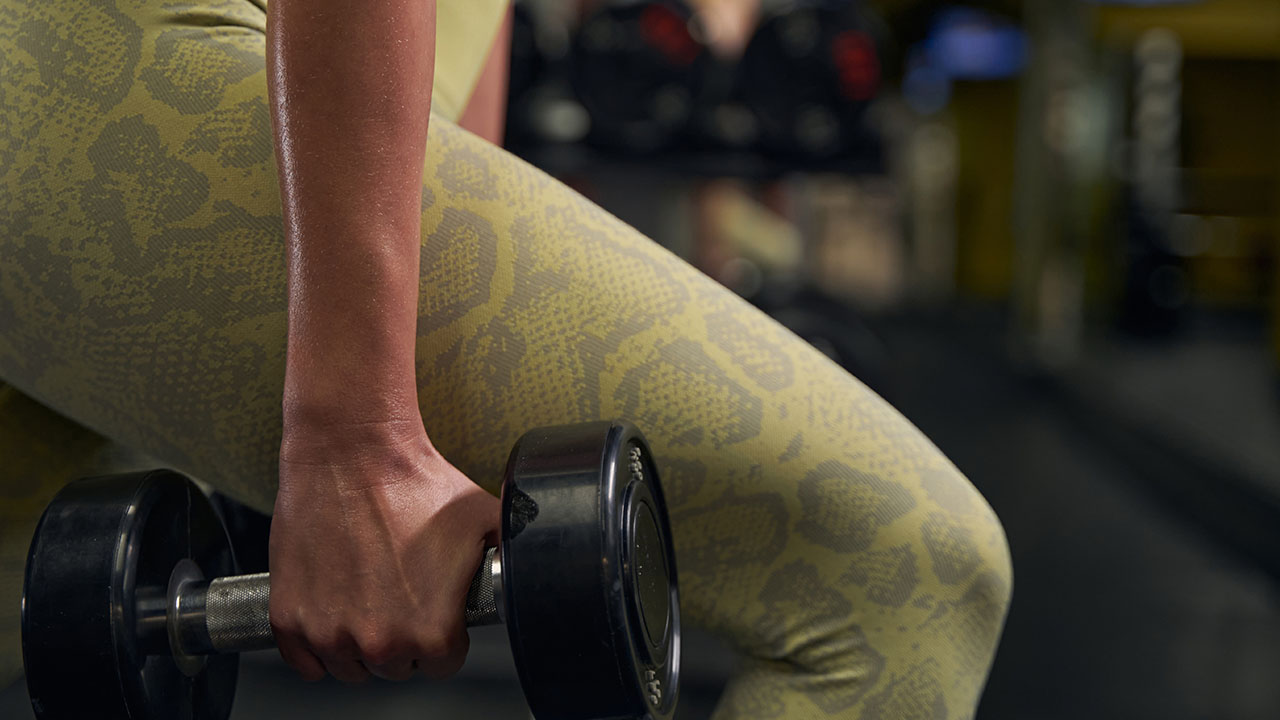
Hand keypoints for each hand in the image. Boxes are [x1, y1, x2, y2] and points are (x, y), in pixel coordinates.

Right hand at [269, 419, 500, 682]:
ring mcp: (329, 634)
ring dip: (359, 642)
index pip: (444, 663)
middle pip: (397, 666)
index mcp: (432, 631)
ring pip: (350, 667)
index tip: (434, 612)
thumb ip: (506, 559)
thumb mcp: (484, 521)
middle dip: (402, 637)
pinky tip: (332, 612)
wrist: (352, 451)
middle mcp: (380, 643)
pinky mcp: (288, 618)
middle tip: (399, 595)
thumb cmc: (413, 482)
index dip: (444, 635)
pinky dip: (315, 645)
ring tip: (367, 595)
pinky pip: (304, 661)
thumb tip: (525, 568)